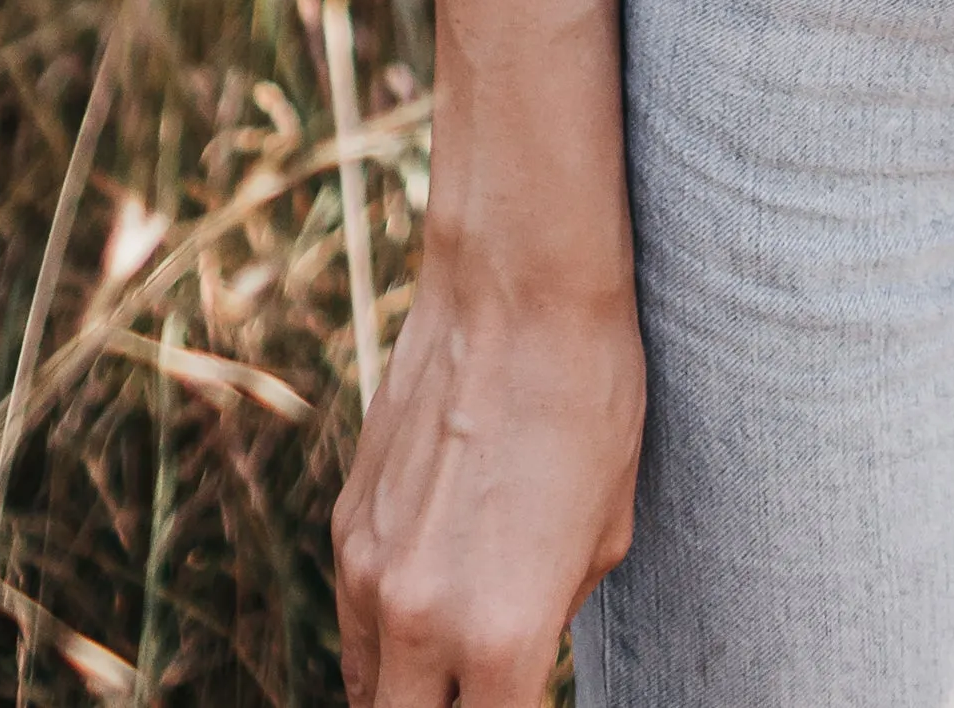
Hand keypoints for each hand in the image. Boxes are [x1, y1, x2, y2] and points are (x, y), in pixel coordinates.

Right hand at [333, 269, 643, 707]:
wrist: (515, 287)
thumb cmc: (588, 398)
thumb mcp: (606, 530)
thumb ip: (556, 614)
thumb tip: (525, 647)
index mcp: (501, 637)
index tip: (527, 693)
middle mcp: (422, 620)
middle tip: (484, 688)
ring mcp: (371, 574)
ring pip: (371, 691)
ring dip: (409, 694)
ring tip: (449, 677)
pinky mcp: (347, 525)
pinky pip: (356, 623)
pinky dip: (383, 642)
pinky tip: (422, 619)